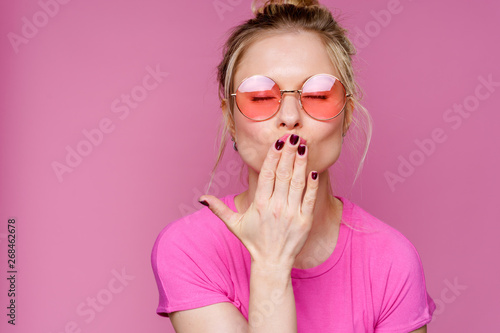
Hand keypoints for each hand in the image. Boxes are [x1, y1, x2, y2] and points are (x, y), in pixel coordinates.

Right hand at [199, 134, 318, 269]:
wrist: (272, 263)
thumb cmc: (254, 241)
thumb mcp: (234, 225)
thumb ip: (219, 209)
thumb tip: (201, 198)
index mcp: (259, 204)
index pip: (266, 174)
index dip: (272, 156)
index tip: (278, 142)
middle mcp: (275, 206)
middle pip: (283, 174)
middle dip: (288, 153)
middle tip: (293, 136)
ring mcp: (292, 213)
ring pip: (297, 182)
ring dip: (301, 163)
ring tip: (304, 146)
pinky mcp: (305, 220)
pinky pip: (310, 198)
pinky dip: (312, 184)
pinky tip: (313, 170)